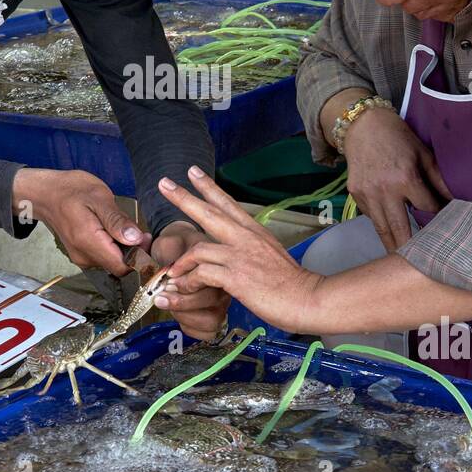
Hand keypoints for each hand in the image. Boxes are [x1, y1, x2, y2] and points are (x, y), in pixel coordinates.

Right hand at [12, 168, 144, 276]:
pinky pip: (104, 257)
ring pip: (112, 262)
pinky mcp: (82, 256)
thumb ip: (117, 220)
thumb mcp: (98, 196)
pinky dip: (113, 247)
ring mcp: (82, 258)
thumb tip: (136, 239)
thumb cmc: (71, 190)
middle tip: (139, 229)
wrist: (46, 193)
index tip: (147, 238)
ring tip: (124, 226)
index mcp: (89, 241)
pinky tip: (113, 230)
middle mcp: (84, 256)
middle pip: (118, 266)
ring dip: (124, 249)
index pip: (122, 267)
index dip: (139, 257)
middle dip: (133, 252)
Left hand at [146, 220, 227, 340]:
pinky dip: (189, 326)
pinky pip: (207, 333)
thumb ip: (170, 249)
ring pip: (212, 320)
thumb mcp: (171, 241)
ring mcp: (221, 305)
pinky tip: (178, 315)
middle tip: (161, 296)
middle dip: (183, 301)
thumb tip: (167, 270)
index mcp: (219, 265)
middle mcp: (224, 287)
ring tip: (168, 304)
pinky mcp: (212, 320)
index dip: (188, 282)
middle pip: (214, 302)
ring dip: (185, 315)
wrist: (174, 250)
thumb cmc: (175, 248)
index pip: (213, 278)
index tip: (169, 278)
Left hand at [158, 167, 322, 334]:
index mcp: (254, 231)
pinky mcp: (236, 277)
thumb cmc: (291, 283)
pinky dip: (189, 281)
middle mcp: (245, 238)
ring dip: (181, 263)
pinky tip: (183, 287)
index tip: (192, 171)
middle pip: (209, 212)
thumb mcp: (271, 255)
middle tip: (163, 183)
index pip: (227, 202)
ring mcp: (240, 256)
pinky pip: (201, 274)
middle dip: (183, 197)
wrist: (308, 299)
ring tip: (171, 274)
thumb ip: (252, 249)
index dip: (208, 187)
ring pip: (198, 249)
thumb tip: (239, 251)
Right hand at [344, 105, 451, 251]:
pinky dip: (381, 225)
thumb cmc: (397, 136)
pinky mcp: (355, 195)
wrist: (361, 125)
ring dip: (393, 245)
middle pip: (400, 229)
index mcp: (405, 178)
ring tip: (403, 261)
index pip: (426, 209)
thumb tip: (456, 200)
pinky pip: (371, 217)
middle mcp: (384, 191)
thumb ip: (438, 179)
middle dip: (411, 249)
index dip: (437, 218)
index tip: (446, 229)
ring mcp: (367, 195)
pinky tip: (390, 232)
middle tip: (422, 267)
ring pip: (382, 229)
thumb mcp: (422, 153)